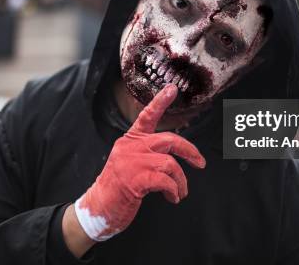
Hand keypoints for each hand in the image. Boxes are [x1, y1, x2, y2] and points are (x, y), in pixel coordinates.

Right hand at [74, 83, 205, 241]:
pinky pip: (165, 181)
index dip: (160, 101)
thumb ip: (146, 154)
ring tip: (180, 192)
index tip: (172, 88)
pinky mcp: (134, 181)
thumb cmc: (117, 188)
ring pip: (170, 164)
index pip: (146, 116)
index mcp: (129, 141)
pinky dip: (174, 190)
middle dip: (190, 151)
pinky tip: (172, 198)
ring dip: (181, 181)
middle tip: (201, 163)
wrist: (97, 209)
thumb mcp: (128, 163)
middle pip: (169, 140)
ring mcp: (131, 163)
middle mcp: (130, 148)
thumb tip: (172, 156)